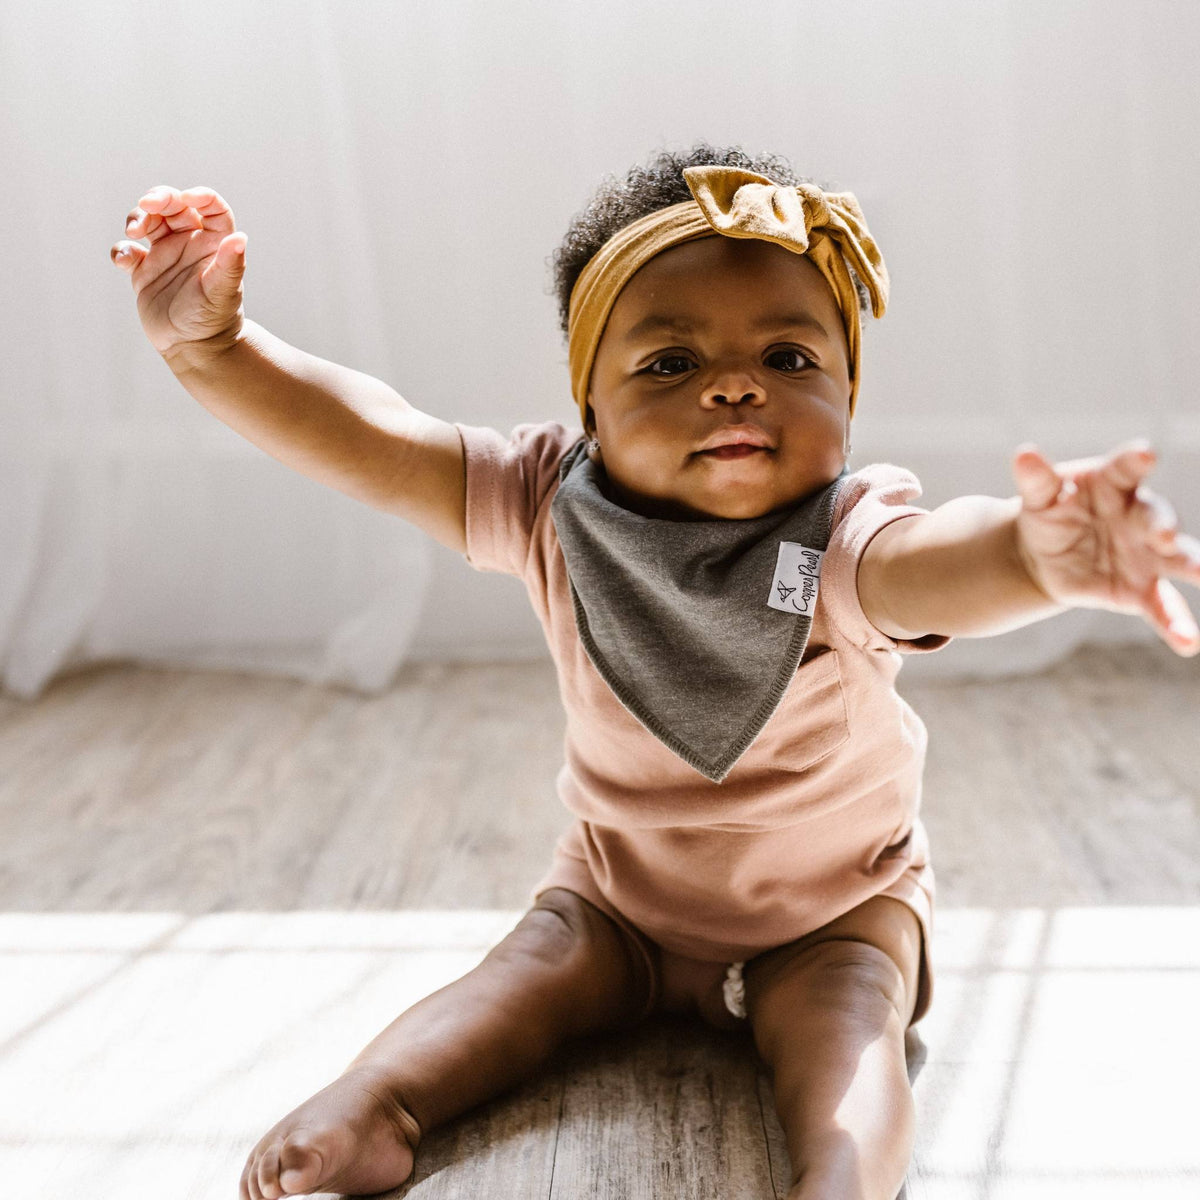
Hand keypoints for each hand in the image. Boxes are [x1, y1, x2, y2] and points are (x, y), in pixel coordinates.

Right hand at [110, 185, 246, 369]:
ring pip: (148, 220)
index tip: (187, 198)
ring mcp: (165, 255)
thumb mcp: (222, 292)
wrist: (194, 349)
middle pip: (174, 205)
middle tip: (148, 205)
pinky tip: (124, 262)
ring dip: (137, 217)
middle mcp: (189, 243)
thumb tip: (240, 239)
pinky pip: (127, 250)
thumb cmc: (213, 320)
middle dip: (159, 198)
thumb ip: (230, 265)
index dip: (200, 196)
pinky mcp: (143, 271)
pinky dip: (121, 250)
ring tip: (135, 232)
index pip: (211, 207)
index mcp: (213, 243)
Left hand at [1011, 438, 1199, 656]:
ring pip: (1176, 559)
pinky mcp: (1140, 590)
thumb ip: (1035, 478)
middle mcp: (1140, 517)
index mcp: (1115, 485)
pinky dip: (1176, 626)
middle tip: (1161, 534)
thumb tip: (1024, 453)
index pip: (1127, 469)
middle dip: (1161, 524)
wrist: (1042, 554)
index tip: (1145, 453)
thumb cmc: (1049, 512)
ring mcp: (1146, 555)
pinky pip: (1162, 608)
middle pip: (1155, 516)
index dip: (1136, 460)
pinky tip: (1188, 643)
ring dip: (1192, 565)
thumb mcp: (1039, 496)